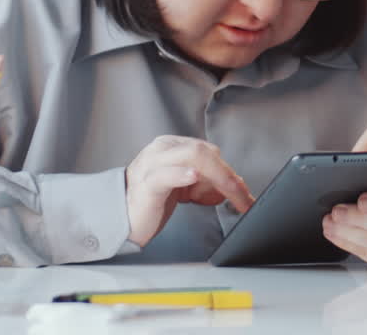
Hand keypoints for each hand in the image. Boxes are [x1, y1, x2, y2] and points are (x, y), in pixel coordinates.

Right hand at [124, 135, 253, 246]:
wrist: (121, 220)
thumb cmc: (152, 203)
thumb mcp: (186, 189)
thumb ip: (206, 183)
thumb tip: (237, 184)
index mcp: (173, 147)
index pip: (209, 152)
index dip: (230, 172)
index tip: (245, 194)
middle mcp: (163, 150)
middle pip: (204, 152)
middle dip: (229, 176)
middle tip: (244, 198)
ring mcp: (152, 165)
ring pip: (192, 157)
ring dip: (218, 177)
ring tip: (232, 193)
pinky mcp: (146, 184)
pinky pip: (164, 175)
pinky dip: (181, 174)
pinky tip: (193, 176)